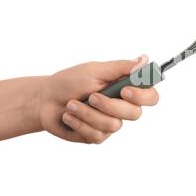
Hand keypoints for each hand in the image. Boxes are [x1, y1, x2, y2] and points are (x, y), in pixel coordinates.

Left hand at [39, 55, 158, 143]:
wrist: (44, 100)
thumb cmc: (69, 82)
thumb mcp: (94, 70)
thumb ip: (120, 67)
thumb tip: (144, 60)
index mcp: (126, 88)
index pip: (150, 96)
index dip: (142, 96)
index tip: (124, 90)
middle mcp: (122, 107)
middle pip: (135, 114)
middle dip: (109, 106)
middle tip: (91, 96)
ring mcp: (110, 123)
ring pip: (113, 125)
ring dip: (88, 113)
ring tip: (72, 104)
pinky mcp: (97, 136)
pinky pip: (97, 134)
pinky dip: (79, 123)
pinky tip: (69, 115)